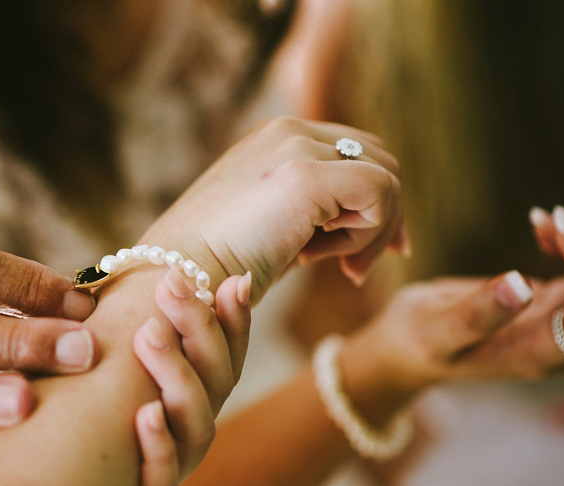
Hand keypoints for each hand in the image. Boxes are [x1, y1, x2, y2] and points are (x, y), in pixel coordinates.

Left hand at [111, 270, 251, 485]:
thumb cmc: (72, 425)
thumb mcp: (97, 371)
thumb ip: (126, 332)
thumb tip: (143, 271)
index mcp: (187, 397)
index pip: (225, 354)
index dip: (235, 319)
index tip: (232, 279)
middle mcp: (188, 433)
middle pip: (214, 381)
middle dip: (198, 329)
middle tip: (172, 285)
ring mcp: (169, 473)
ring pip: (196, 427)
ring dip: (177, 377)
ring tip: (151, 334)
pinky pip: (161, 485)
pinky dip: (158, 449)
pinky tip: (145, 415)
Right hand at [141, 116, 404, 300]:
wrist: (177, 277)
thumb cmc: (217, 266)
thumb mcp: (271, 226)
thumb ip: (314, 213)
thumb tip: (373, 226)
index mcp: (276, 137)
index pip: (357, 152)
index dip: (378, 201)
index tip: (364, 254)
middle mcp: (288, 130)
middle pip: (381, 159)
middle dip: (385, 217)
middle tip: (357, 268)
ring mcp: (296, 146)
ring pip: (386, 177)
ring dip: (374, 231)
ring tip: (337, 267)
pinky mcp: (306, 175)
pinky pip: (381, 193)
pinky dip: (371, 236)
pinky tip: (334, 263)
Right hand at [357, 206, 563, 395]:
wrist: (407, 346)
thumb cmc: (418, 343)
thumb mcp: (437, 330)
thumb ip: (478, 314)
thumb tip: (521, 284)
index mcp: (546, 355)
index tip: (561, 229)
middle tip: (553, 217)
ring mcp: (563, 321)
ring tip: (544, 219)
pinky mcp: (556, 302)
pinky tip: (542, 227)